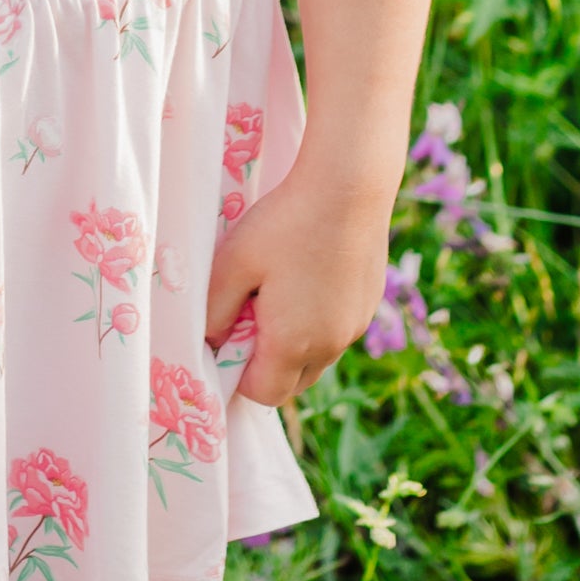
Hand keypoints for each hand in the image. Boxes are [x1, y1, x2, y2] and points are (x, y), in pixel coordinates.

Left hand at [203, 161, 390, 407]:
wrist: (349, 186)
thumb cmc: (284, 223)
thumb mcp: (232, 264)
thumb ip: (212, 311)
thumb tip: (210, 341)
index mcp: (293, 343)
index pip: (264, 394)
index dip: (239, 376)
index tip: (228, 339)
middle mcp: (330, 344)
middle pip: (293, 383)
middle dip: (267, 366)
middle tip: (250, 319)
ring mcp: (355, 326)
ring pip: (318, 358)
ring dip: (294, 345)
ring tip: (278, 295)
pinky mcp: (370, 304)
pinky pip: (337, 331)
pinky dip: (318, 323)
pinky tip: (307, 277)